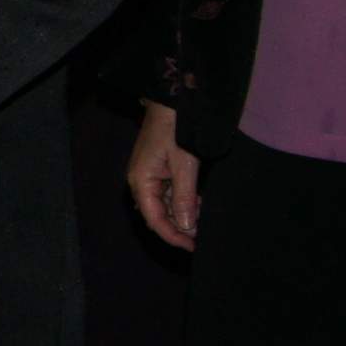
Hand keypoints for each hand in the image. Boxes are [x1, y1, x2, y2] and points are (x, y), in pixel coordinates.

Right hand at [128, 102, 201, 250]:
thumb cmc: (176, 128)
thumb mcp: (184, 165)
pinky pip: (169, 193)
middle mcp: (141, 181)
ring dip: (183, 214)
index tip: (192, 246)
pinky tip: (199, 203)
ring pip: (165, 205)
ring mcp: (150, 175)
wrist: (173, 99)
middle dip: (179, 227)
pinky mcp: (159, 169)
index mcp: (141, 182)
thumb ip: (184, 198)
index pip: (154, 220)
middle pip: (158, 215)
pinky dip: (184, 201)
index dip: (173, 236)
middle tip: (202, 237)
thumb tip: (186, 227)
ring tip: (204, 220)